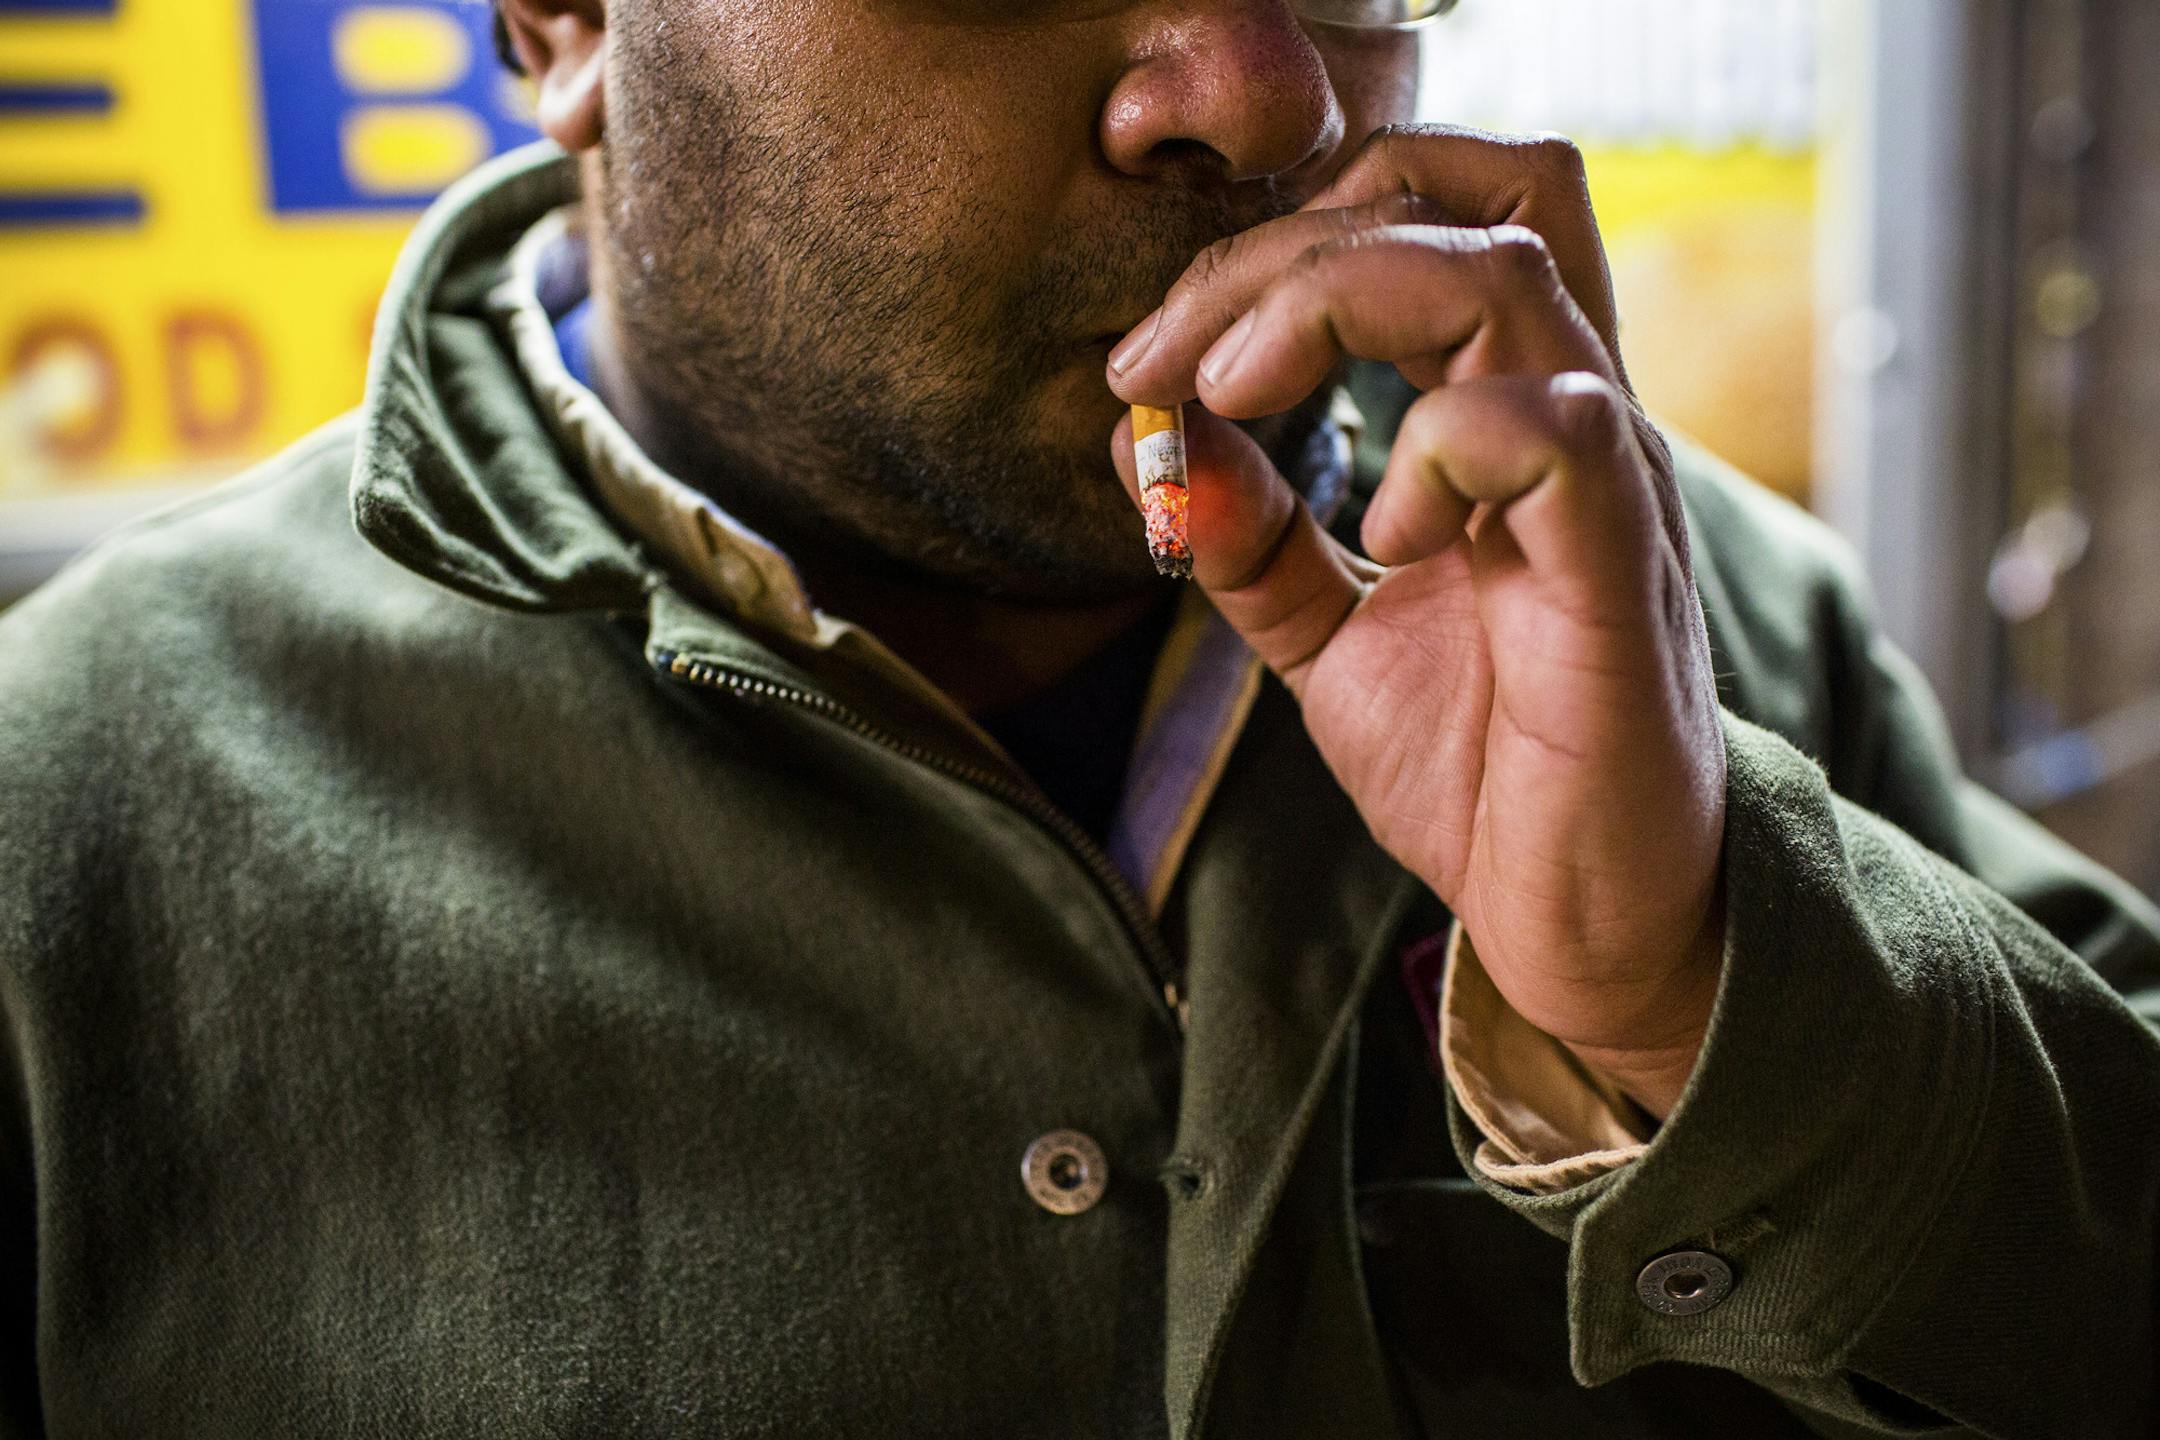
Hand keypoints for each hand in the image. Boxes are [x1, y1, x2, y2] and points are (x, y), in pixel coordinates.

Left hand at [1107, 127, 1725, 1117]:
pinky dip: (1441, 448)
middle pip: (1454, 203)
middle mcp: (1566, 414)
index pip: (1426, 216)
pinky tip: (1386, 537)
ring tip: (1231, 399)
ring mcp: (1603, 483)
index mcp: (1503, 411)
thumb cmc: (1484, 765)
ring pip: (1501, 272)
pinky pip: (1553, 430)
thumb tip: (1146, 437)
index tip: (1150, 361)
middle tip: (1160, 362)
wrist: (1578, 912)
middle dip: (1272, 252)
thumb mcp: (1328, 635)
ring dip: (1329, 304)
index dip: (1272, 243)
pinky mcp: (1619, 570)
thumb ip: (1253, 534)